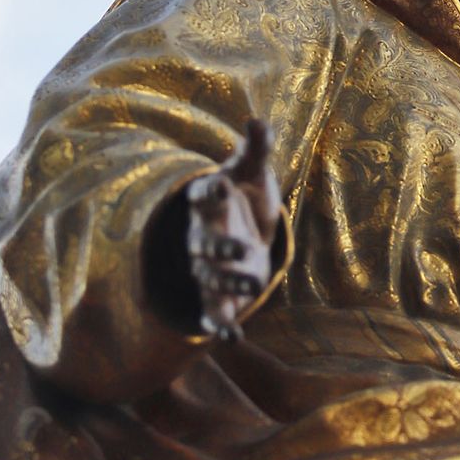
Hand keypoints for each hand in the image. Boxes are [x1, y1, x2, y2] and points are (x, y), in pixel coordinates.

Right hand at [185, 121, 281, 342]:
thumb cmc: (245, 200)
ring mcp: (208, 269)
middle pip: (204, 245)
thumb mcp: (253, 174)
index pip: (202, 197)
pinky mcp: (217, 297)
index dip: (209, 192)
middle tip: (242, 248)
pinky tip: (233, 338)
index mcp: (209, 205)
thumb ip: (256, 150)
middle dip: (221, 248)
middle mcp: (203, 238)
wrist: (242, 235)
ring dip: (231, 282)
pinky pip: (213, 314)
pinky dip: (220, 327)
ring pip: (212, 278)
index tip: (219, 185)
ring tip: (257, 285)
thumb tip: (257, 121)